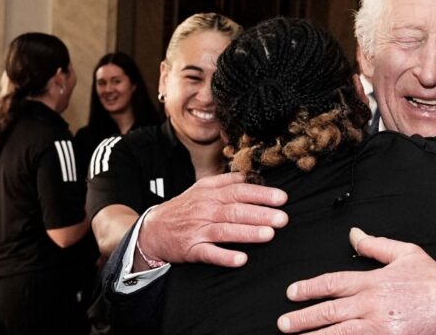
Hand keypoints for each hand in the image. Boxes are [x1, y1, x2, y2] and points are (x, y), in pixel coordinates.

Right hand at [136, 172, 287, 268]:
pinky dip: (225, 257)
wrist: (153, 229)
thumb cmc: (183, 208)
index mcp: (211, 194)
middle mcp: (205, 210)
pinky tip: (241, 259)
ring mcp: (198, 230)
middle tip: (282, 218)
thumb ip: (226, 181)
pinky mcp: (191, 249)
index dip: (261, 194)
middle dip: (260, 214)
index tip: (281, 198)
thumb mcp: (202, 188)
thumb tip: (249, 176)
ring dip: (248, 233)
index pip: (239, 191)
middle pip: (235, 210)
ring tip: (269, 234)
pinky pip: (209, 253)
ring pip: (225, 230)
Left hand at [277, 228, 435, 334]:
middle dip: (303, 318)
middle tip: (283, 323)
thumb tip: (353, 234)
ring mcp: (380, 326)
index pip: (332, 284)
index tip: (291, 293)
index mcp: (373, 281)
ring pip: (339, 333)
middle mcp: (372, 305)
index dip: (309, 288)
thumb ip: (375, 245)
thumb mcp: (406, 253)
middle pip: (329, 312)